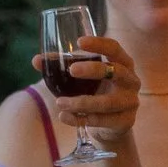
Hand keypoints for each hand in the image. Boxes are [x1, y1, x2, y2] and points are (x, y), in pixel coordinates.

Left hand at [61, 33, 141, 151]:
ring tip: (59, 102)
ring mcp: (130, 102)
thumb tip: (36, 60)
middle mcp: (131, 80)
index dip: (99, 44)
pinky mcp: (125, 121)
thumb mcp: (82, 78)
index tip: (79, 42)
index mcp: (122, 63)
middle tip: (71, 71)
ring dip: (81, 102)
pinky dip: (80, 119)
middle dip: (93, 70)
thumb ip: (61, 67)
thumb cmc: (95, 91)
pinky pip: (101, 121)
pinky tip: (64, 117)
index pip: (115, 48)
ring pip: (107, 102)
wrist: (111, 124)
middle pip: (116, 72)